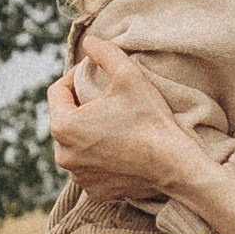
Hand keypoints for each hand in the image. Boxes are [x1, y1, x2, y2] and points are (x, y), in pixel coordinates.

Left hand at [47, 35, 206, 209]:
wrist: (177, 166)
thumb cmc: (151, 120)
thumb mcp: (129, 75)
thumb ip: (105, 52)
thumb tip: (89, 41)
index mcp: (63, 126)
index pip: (57, 91)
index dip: (75, 77)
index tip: (93, 75)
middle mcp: (63, 155)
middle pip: (65, 119)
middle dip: (82, 108)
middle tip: (108, 100)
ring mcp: (79, 176)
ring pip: (77, 145)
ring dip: (90, 133)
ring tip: (115, 125)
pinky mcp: (95, 192)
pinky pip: (90, 168)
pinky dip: (101, 158)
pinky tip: (121, 149)